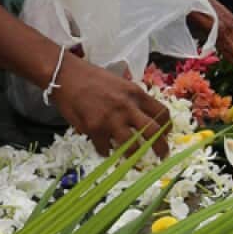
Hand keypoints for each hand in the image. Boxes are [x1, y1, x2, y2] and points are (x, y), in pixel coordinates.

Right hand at [52, 56, 170, 158]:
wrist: (65, 75)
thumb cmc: (92, 78)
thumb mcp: (119, 84)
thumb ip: (132, 100)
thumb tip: (142, 119)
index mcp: (136, 94)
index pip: (162, 113)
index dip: (166, 128)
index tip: (164, 135)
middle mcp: (127, 107)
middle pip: (153, 133)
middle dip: (160, 148)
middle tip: (161, 157)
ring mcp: (111, 119)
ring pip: (132, 147)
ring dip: (132, 156)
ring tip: (130, 158)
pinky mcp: (94, 129)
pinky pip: (105, 149)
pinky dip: (105, 151)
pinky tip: (103, 147)